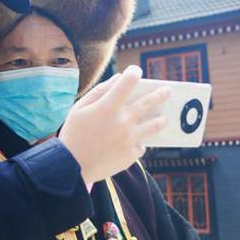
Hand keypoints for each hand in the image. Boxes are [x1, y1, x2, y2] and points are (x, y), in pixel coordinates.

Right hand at [59, 65, 170, 184]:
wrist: (71, 168)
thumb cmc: (73, 134)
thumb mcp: (79, 108)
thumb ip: (99, 91)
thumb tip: (118, 79)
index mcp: (108, 107)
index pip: (128, 82)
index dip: (134, 73)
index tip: (136, 71)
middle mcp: (123, 121)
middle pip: (149, 102)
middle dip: (161, 94)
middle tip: (168, 90)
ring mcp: (129, 139)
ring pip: (155, 125)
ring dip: (161, 119)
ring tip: (164, 117)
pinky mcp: (131, 154)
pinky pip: (141, 145)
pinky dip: (138, 142)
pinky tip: (135, 141)